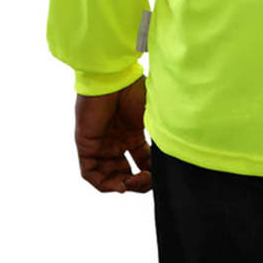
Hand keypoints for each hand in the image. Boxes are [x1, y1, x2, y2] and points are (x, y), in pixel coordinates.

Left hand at [74, 74, 151, 192]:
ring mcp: (101, 145)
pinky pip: (90, 173)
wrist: (113, 78)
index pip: (142, 162)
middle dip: (137, 183)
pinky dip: (104, 184)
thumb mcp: (154, 114)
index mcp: (133, 134)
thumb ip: (162, 132)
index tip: (157, 175)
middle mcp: (117, 142)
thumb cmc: (134, 89)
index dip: (150, 174)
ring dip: (121, 185)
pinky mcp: (86, 146)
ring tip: (131, 182)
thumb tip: (176, 151)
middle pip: (125, 173)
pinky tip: (119, 183)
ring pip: (108, 177)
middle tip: (143, 180)